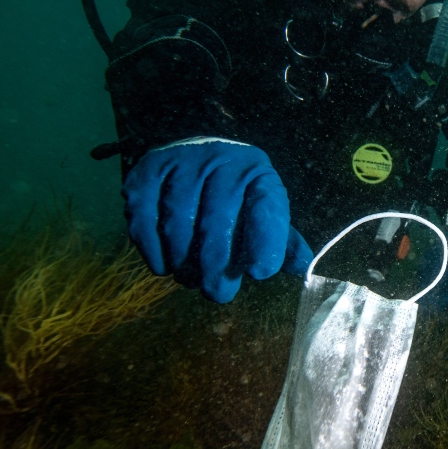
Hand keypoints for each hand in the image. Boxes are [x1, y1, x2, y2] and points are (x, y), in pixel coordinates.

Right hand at [122, 138, 312, 302]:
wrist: (194, 155)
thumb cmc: (234, 196)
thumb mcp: (261, 211)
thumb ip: (280, 240)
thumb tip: (303, 267)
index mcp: (257, 172)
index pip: (266, 205)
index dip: (265, 239)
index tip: (261, 272)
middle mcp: (222, 159)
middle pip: (217, 219)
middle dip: (217, 264)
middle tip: (218, 294)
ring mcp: (182, 162)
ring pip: (179, 221)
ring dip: (184, 260)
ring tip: (191, 280)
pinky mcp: (147, 171)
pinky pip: (145, 217)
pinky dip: (153, 249)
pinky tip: (164, 267)